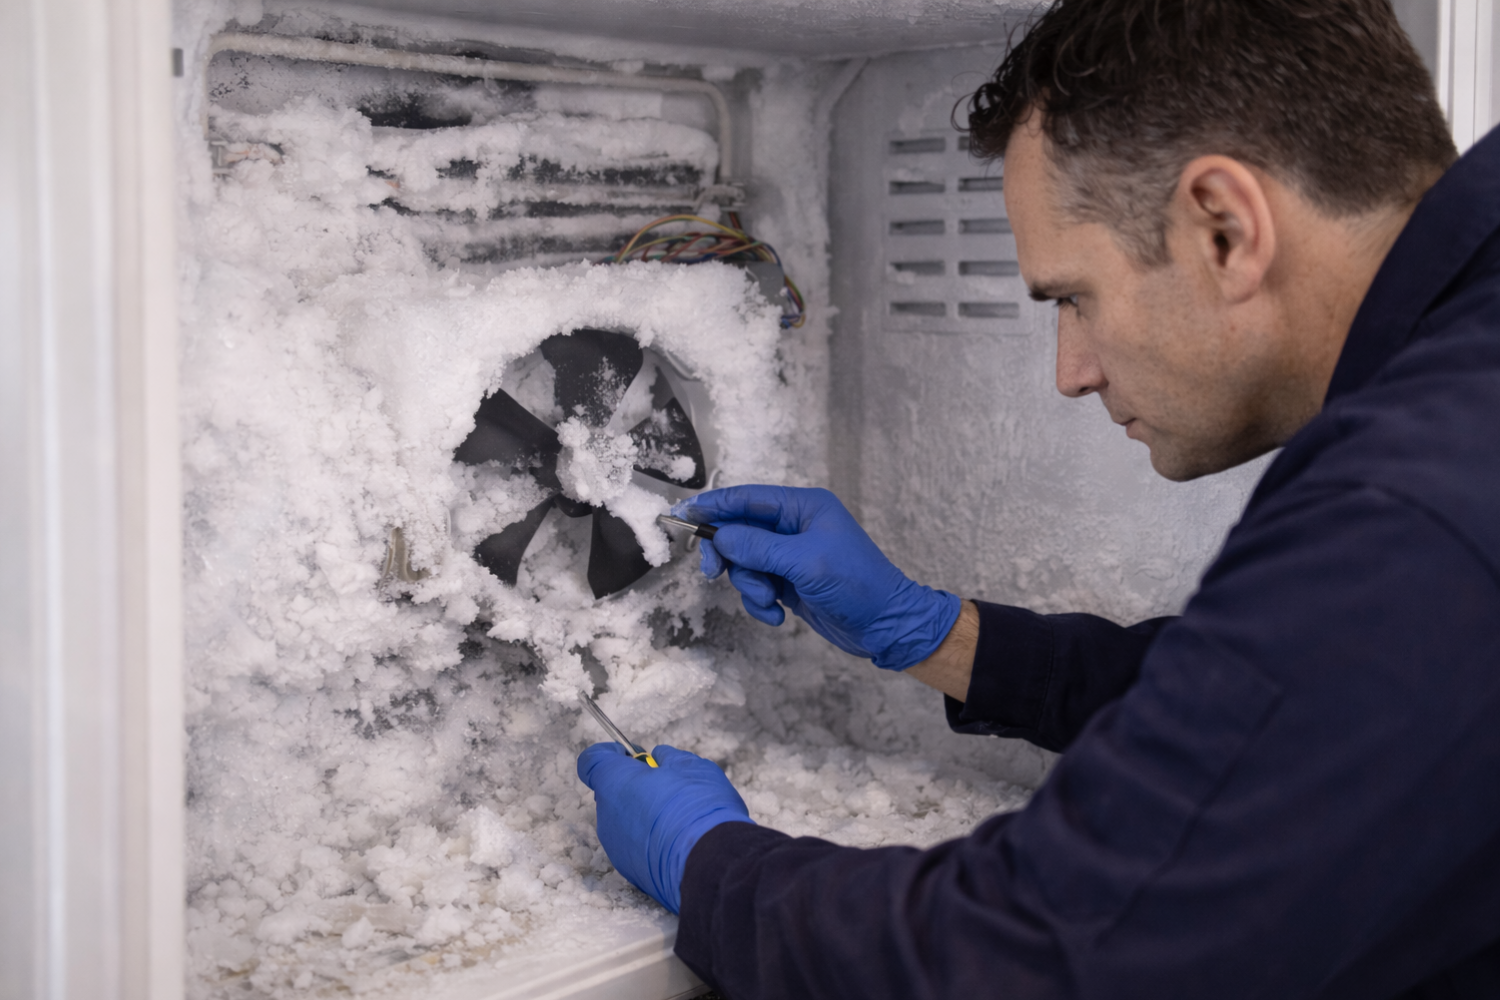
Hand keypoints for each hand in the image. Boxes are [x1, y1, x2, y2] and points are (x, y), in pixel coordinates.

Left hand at [576, 743, 753, 913]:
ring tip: (679, 818)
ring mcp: (616, 846)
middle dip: (635, 785)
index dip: (613, 754)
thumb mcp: (690, 767)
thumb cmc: (698, 809)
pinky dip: (651, 839)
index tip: (637, 756)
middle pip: (612, 791)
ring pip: (625, 820)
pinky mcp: (630, 870)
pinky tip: (679, 840)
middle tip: (669, 786)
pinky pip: (635, 845)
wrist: (710, 864)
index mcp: (615, 783)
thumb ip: (668, 758)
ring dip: (645, 813)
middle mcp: (607, 815)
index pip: (592, 760)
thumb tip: (660, 759)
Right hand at [676, 486, 961, 669]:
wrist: (886, 625)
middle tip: (711, 573)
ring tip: (771, 601)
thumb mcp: (805, 562)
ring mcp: (791, 556)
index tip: (681, 515)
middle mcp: (794, 526)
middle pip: (739, 532)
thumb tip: (720, 537)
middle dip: (728, 555)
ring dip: (750, 586)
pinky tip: (780, 617)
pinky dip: (761, 603)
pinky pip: (757, 586)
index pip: (747, 499)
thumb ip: (758, 547)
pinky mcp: (790, 582)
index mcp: (803, 507)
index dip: (714, 506)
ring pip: (745, 563)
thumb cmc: (856, 585)